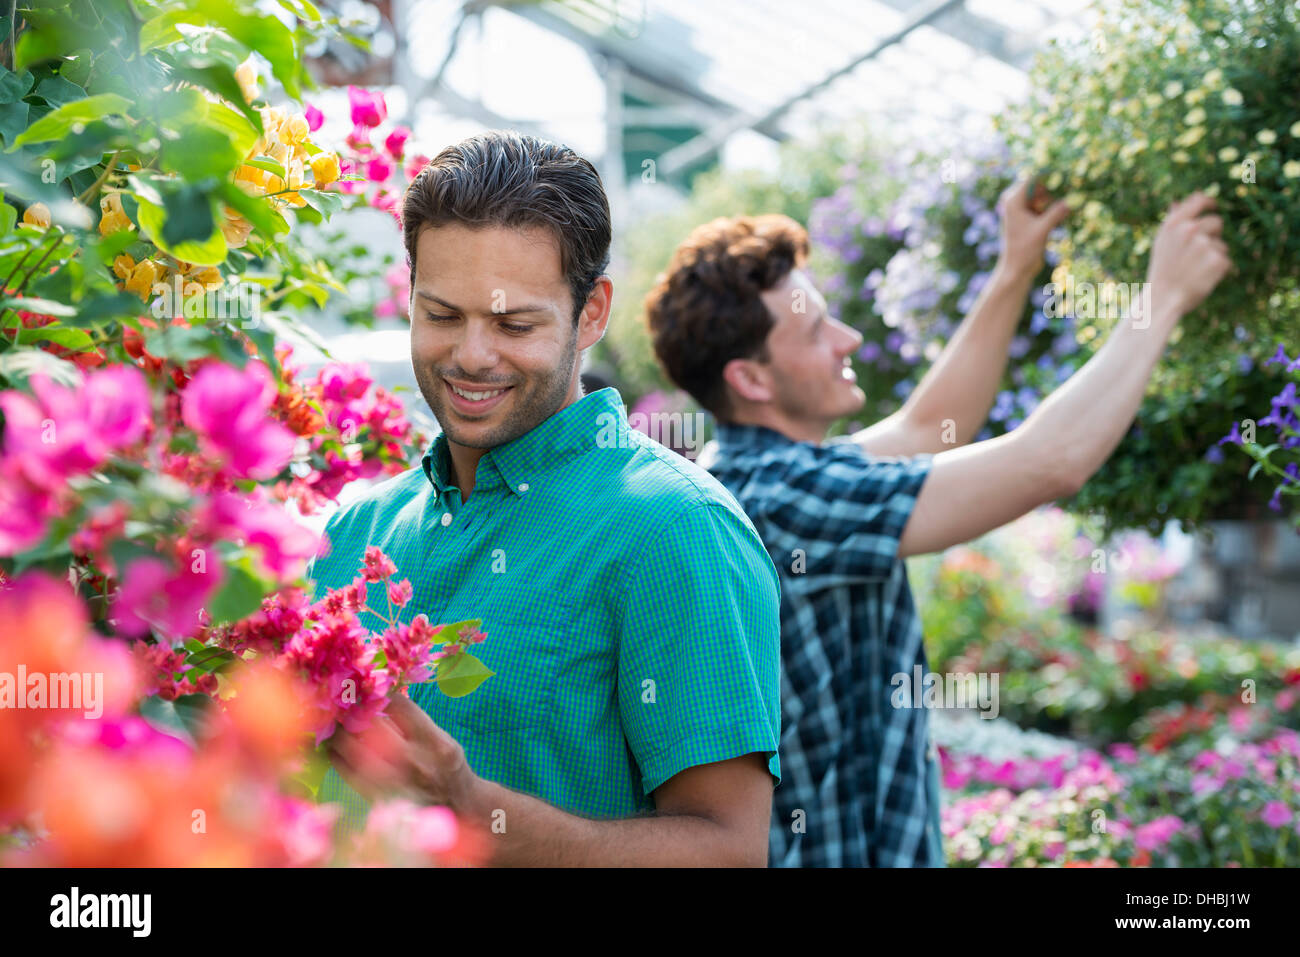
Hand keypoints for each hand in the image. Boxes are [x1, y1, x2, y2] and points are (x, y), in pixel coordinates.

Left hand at [328, 692, 475, 810]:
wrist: (453, 803)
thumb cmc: (445, 764)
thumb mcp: (441, 738)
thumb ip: (412, 721)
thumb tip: (378, 697)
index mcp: (435, 743)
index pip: (400, 706)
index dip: (382, 693)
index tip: (373, 691)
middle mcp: (415, 763)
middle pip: (371, 726)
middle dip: (356, 709)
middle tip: (348, 702)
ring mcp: (394, 782)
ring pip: (352, 748)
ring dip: (341, 730)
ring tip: (338, 721)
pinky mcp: (376, 795)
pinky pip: (345, 771)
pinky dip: (336, 754)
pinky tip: (336, 745)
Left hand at [996, 175, 1069, 280]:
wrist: (1017, 269)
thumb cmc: (1025, 250)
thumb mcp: (1042, 229)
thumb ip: (1057, 212)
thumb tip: (1074, 199)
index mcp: (1013, 200)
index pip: (1032, 178)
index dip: (1049, 176)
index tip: (1067, 176)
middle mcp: (1016, 202)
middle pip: (1039, 186)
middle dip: (1054, 189)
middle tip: (1073, 192)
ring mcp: (1022, 210)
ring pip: (1043, 197)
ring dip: (1056, 200)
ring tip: (1069, 206)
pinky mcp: (1029, 218)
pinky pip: (1044, 207)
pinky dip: (1053, 209)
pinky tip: (1065, 215)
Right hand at [1146, 192, 1232, 317]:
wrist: (1163, 299)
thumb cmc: (1162, 271)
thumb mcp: (1161, 244)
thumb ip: (1171, 222)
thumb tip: (1177, 202)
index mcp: (1175, 224)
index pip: (1199, 201)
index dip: (1209, 202)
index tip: (1213, 206)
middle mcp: (1190, 230)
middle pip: (1216, 222)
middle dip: (1212, 235)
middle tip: (1197, 254)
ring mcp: (1205, 245)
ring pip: (1221, 245)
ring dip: (1213, 256)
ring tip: (1194, 270)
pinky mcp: (1218, 260)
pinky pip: (1225, 261)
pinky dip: (1217, 270)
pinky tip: (1202, 278)